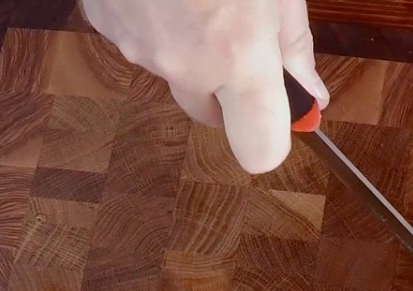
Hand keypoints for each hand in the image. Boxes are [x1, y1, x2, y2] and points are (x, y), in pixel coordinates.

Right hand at [80, 0, 328, 173]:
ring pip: (173, 70)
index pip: (260, 151)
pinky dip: (154, 18)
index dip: (272, 137)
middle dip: (228, 89)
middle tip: (241, 34)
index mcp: (239, 58)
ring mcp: (136, 45)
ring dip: (189, 45)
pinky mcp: (103, 19)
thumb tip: (309, 97)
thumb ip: (293, 48)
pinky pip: (139, 38)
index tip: (282, 113)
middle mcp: (184, 65)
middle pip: (211, 115)